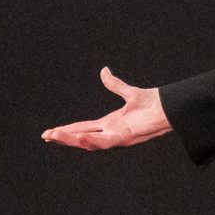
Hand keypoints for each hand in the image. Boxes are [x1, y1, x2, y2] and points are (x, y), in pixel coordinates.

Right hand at [42, 67, 172, 149]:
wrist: (168, 107)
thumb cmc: (153, 103)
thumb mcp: (129, 92)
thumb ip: (114, 84)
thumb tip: (104, 71)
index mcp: (110, 123)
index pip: (83, 128)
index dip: (68, 130)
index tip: (51, 132)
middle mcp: (111, 132)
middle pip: (82, 137)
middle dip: (64, 137)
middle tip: (46, 136)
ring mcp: (118, 137)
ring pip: (89, 143)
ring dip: (71, 140)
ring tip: (55, 136)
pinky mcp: (125, 137)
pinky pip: (105, 142)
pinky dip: (91, 141)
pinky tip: (78, 137)